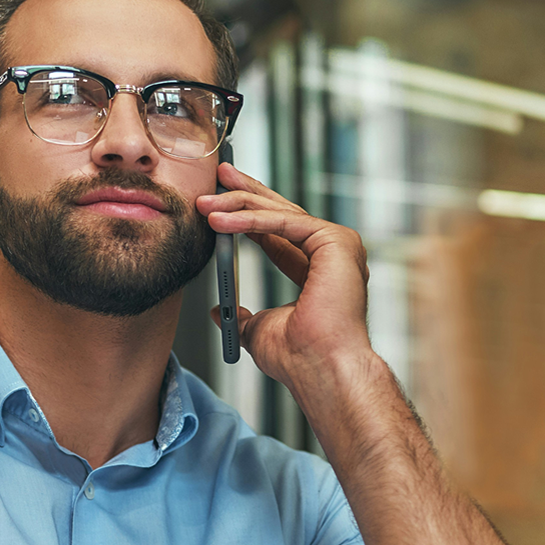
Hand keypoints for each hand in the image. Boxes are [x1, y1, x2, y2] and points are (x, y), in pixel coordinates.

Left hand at [195, 163, 374, 390]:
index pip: (281, 233)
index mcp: (320, 271)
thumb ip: (242, 316)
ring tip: (204, 203)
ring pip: (281, 213)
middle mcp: (334, 254)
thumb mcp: (258, 330)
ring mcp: (340, 246)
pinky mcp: (336, 242)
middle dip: (246, 193)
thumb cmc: (300, 359)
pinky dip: (251, 220)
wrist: (320, 370)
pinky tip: (221, 221)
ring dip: (239, 205)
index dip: (250, 214)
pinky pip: (286, 223)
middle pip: (282, 213)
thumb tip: (218, 311)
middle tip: (218, 174)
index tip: (221, 201)